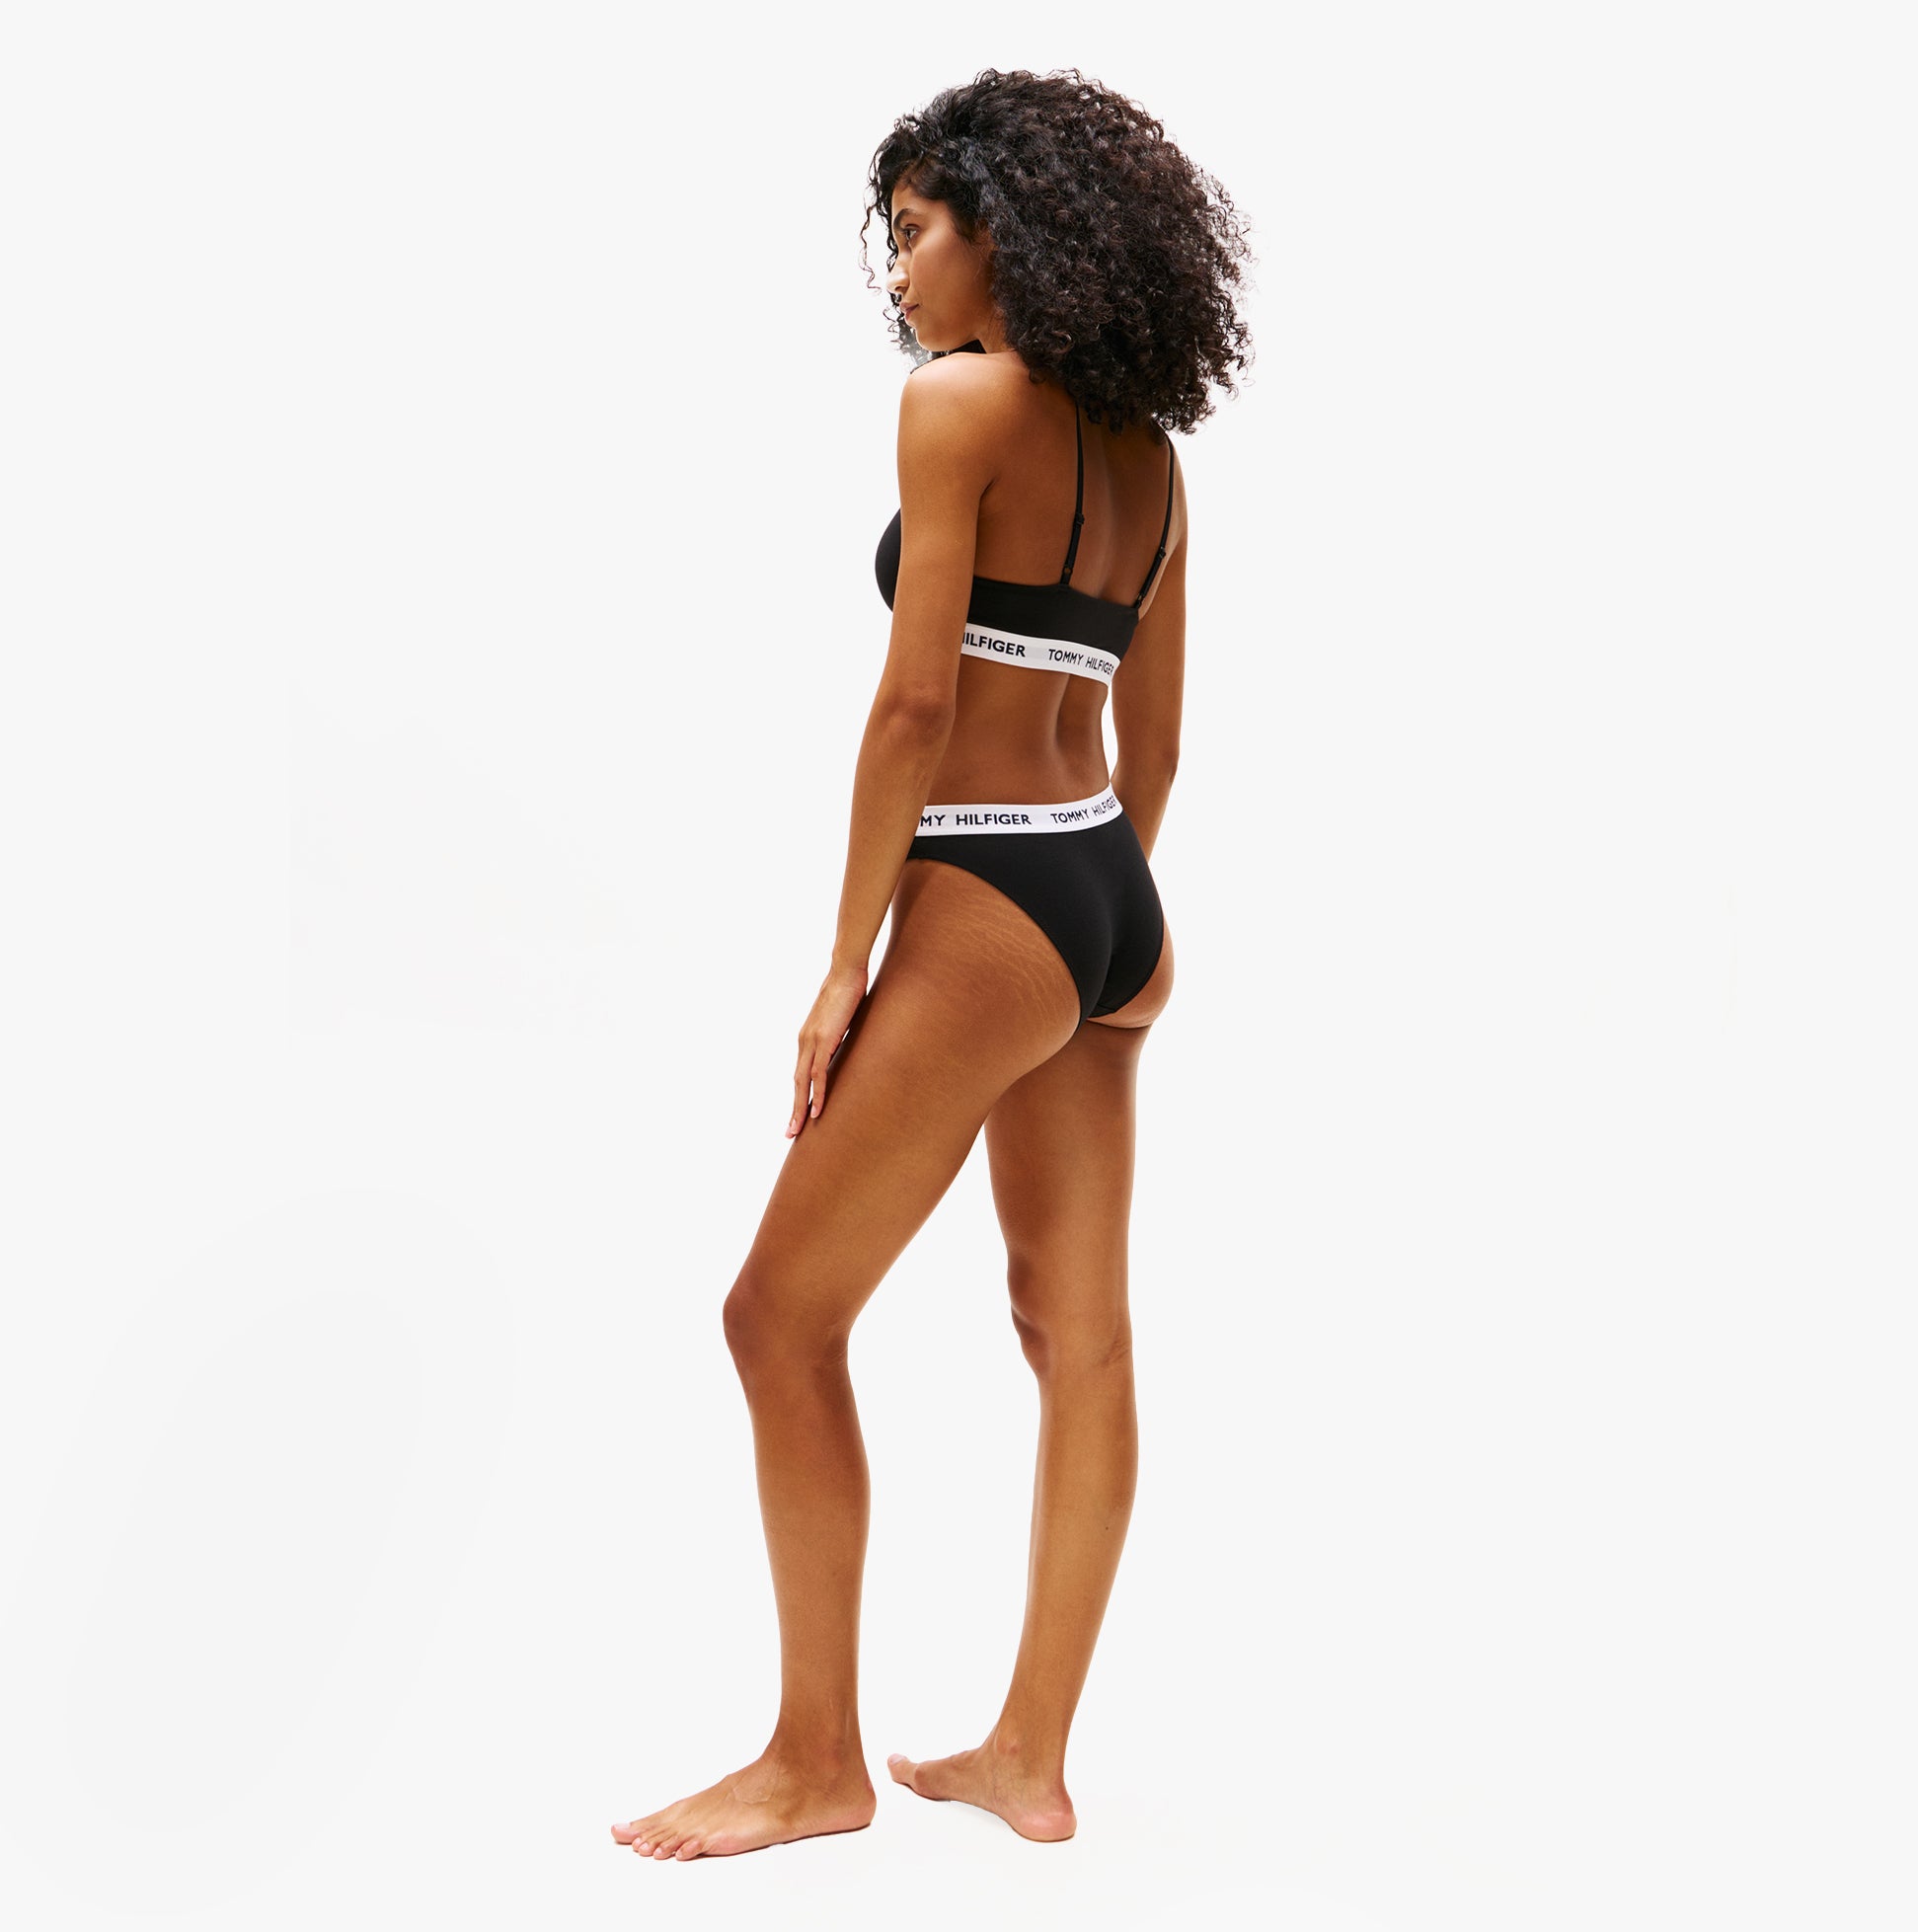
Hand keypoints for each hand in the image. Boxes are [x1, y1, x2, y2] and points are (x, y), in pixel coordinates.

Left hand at [788, 960, 868, 1136]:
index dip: (800, 1095)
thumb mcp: (842, 1021)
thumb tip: (846, 1048)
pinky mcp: (823, 1040)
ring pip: (803, 1082)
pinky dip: (817, 1093)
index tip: (799, 1115)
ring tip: (799, 1129)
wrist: (845, 971)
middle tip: (790, 1133)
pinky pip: (818, 1073)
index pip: (801, 1074)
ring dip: (800, 1107)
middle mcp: (804, 1042)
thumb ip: (840, 1037)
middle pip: (797, 1083)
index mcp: (808, 1039)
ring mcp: (811, 1041)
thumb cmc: (847, 992)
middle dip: (793, 1109)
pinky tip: (817, 1109)